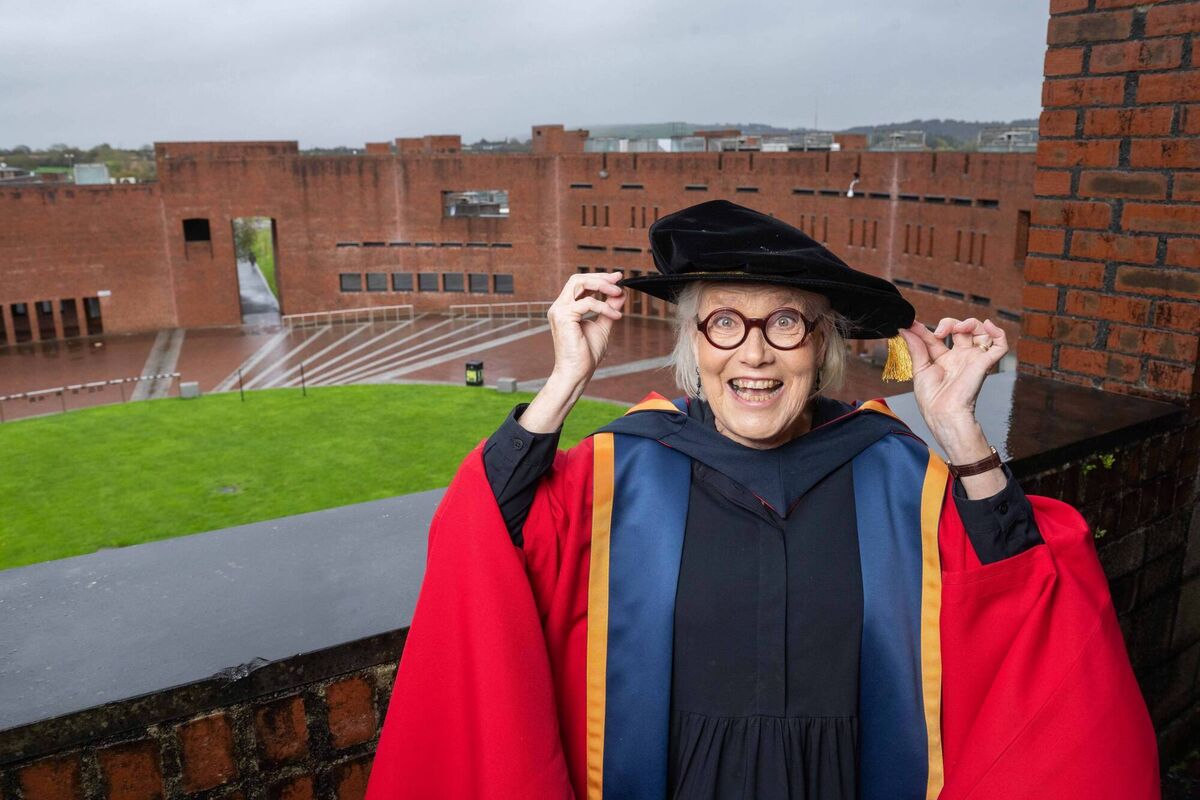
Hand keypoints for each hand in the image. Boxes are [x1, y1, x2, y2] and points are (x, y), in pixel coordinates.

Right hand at [519, 272, 625, 432]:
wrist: (577, 372)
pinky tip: (616, 316)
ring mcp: (559, 311)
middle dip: (600, 277)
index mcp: (566, 308)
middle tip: (619, 280)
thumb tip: (620, 295)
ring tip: (618, 293)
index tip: (617, 279)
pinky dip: (604, 307)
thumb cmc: (586, 354)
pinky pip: (587, 303)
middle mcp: (559, 307)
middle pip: (577, 279)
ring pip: (579, 283)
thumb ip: (609, 309)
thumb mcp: (603, 327)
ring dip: (602, 285)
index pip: (580, 284)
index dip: (599, 278)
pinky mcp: (563, 317)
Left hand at [898, 318, 1008, 497]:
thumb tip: (906, 330)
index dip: (925, 328)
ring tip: (959, 328)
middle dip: (950, 322)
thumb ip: (915, 347)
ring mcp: (973, 359)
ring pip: (980, 332)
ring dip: (970, 323)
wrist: (943, 412)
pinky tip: (987, 325)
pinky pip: (1000, 345)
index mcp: (943, 359)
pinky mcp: (985, 363)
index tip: (912, 324)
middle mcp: (959, 357)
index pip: (937, 336)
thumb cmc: (932, 399)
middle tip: (939, 332)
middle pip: (961, 329)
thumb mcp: (920, 369)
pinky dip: (997, 332)